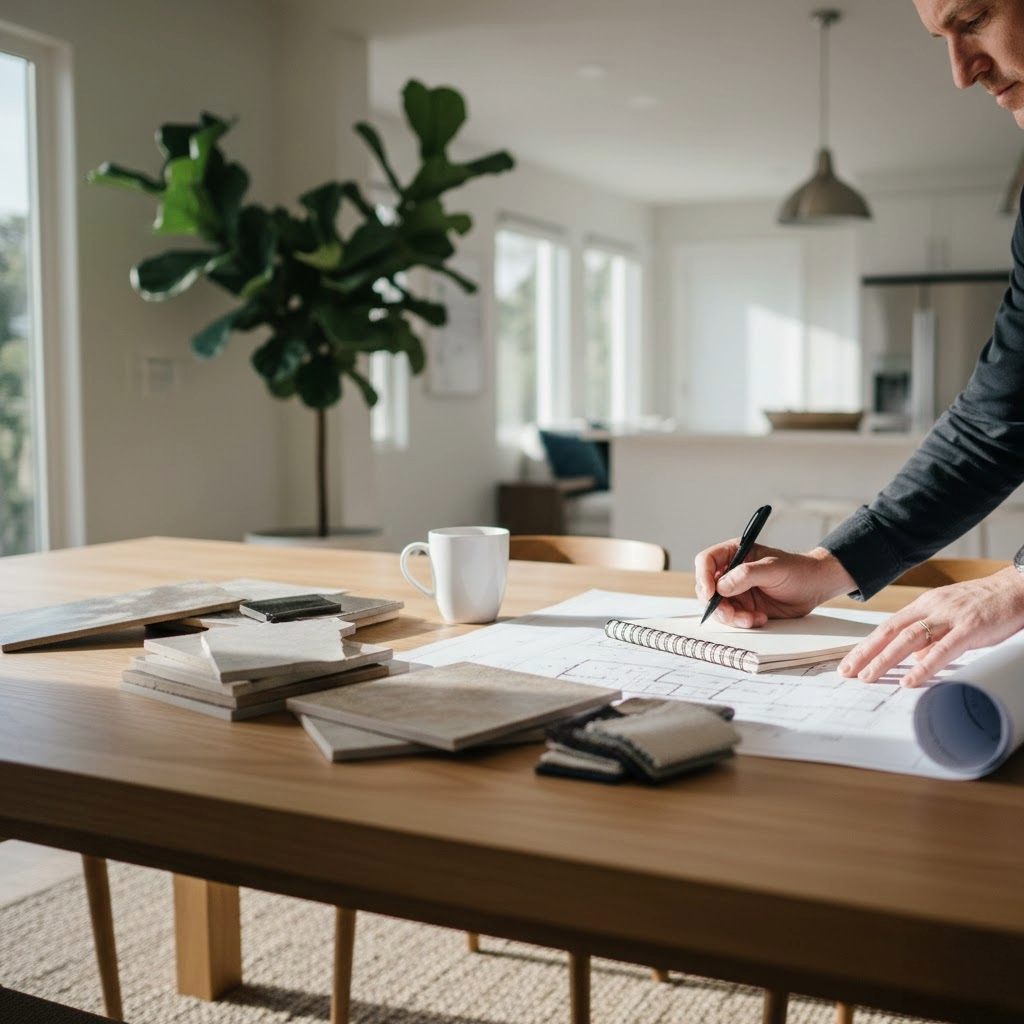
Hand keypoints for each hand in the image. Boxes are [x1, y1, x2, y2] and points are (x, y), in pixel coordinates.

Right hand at [694, 543, 854, 627]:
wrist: (815, 587)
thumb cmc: (797, 570)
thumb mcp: (774, 568)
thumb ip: (746, 575)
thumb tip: (721, 587)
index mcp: (734, 553)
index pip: (706, 561)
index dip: (703, 577)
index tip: (711, 594)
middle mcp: (730, 572)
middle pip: (706, 588)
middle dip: (717, 605)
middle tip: (732, 615)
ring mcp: (735, 591)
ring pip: (717, 607)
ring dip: (732, 617)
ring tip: (753, 618)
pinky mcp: (743, 607)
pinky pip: (731, 618)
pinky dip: (742, 622)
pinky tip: (760, 618)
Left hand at [838, 567, 1023, 686]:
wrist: (1018, 588)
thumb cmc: (985, 604)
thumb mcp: (950, 616)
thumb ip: (931, 635)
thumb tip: (914, 657)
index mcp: (924, 605)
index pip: (887, 626)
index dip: (866, 644)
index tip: (849, 661)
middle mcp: (932, 608)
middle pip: (890, 631)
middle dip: (865, 653)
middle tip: (846, 672)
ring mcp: (950, 617)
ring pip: (909, 639)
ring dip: (885, 659)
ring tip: (868, 677)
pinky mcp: (971, 628)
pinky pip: (943, 649)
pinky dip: (924, 666)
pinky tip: (909, 679)